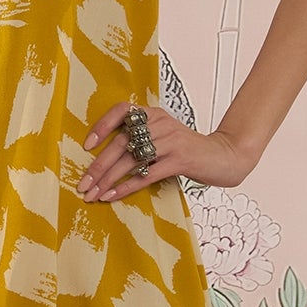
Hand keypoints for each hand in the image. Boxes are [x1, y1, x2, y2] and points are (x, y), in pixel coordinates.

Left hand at [77, 101, 257, 201]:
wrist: (224, 156)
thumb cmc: (187, 150)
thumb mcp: (164, 137)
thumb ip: (141, 139)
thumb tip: (104, 161)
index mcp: (153, 114)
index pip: (122, 111)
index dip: (102, 126)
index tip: (86, 146)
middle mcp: (160, 123)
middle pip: (121, 142)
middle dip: (98, 166)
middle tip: (82, 185)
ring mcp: (171, 141)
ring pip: (131, 160)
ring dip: (108, 180)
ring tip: (93, 195)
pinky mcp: (180, 159)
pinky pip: (147, 174)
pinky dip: (127, 186)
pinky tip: (113, 196)